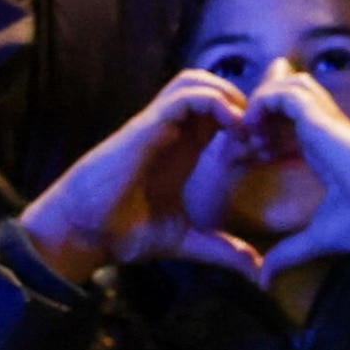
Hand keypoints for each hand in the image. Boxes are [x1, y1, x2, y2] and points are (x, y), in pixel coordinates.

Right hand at [19, 71, 263, 286]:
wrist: (85, 231)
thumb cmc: (124, 232)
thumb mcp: (186, 241)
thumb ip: (221, 249)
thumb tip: (256, 269)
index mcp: (182, 151)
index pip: (219, 115)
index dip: (247, 125)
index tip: (264, 153)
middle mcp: (172, 132)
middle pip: (210, 87)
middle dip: (241, 102)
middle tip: (259, 136)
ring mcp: (159, 124)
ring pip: (196, 81)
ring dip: (227, 95)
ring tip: (244, 128)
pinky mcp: (149, 125)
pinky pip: (185, 95)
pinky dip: (214, 101)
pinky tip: (231, 128)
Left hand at [243, 62, 349, 272]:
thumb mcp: (318, 238)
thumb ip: (289, 252)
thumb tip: (265, 280)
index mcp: (324, 149)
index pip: (290, 122)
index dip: (264, 132)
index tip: (249, 156)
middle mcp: (325, 128)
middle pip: (289, 92)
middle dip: (260, 108)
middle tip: (242, 138)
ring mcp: (325, 119)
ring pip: (288, 84)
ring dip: (261, 101)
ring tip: (247, 129)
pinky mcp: (323, 118)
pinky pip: (285, 93)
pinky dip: (263, 102)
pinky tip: (252, 127)